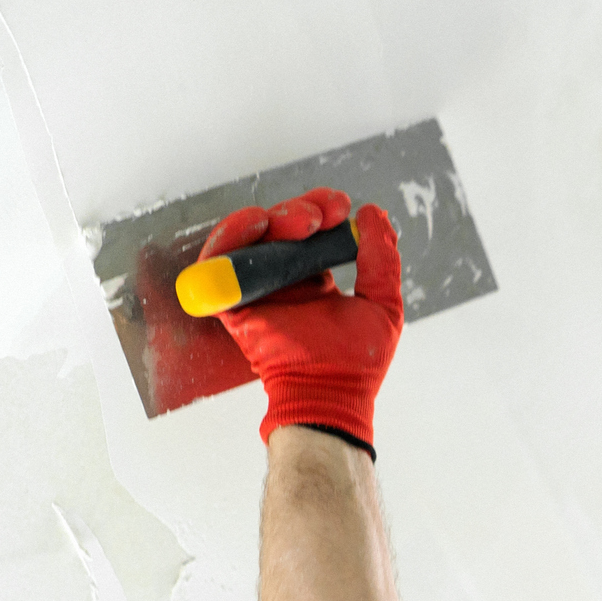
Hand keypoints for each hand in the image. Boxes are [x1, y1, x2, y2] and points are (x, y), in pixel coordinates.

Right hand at [204, 187, 402, 453]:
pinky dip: (230, 237)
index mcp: (314, 279)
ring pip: (250, 237)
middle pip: (279, 227)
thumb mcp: (383, 303)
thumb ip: (380, 260)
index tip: (343, 207)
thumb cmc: (358, 362)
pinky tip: (256, 225)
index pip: (309, 231)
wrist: (332, 393)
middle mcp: (282, 281)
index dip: (322, 209)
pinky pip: (218, 263)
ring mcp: (256, 290)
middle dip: (301, 209)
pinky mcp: (233, 304)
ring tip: (301, 221)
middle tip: (324, 215)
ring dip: (272, 217)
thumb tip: (375, 213)